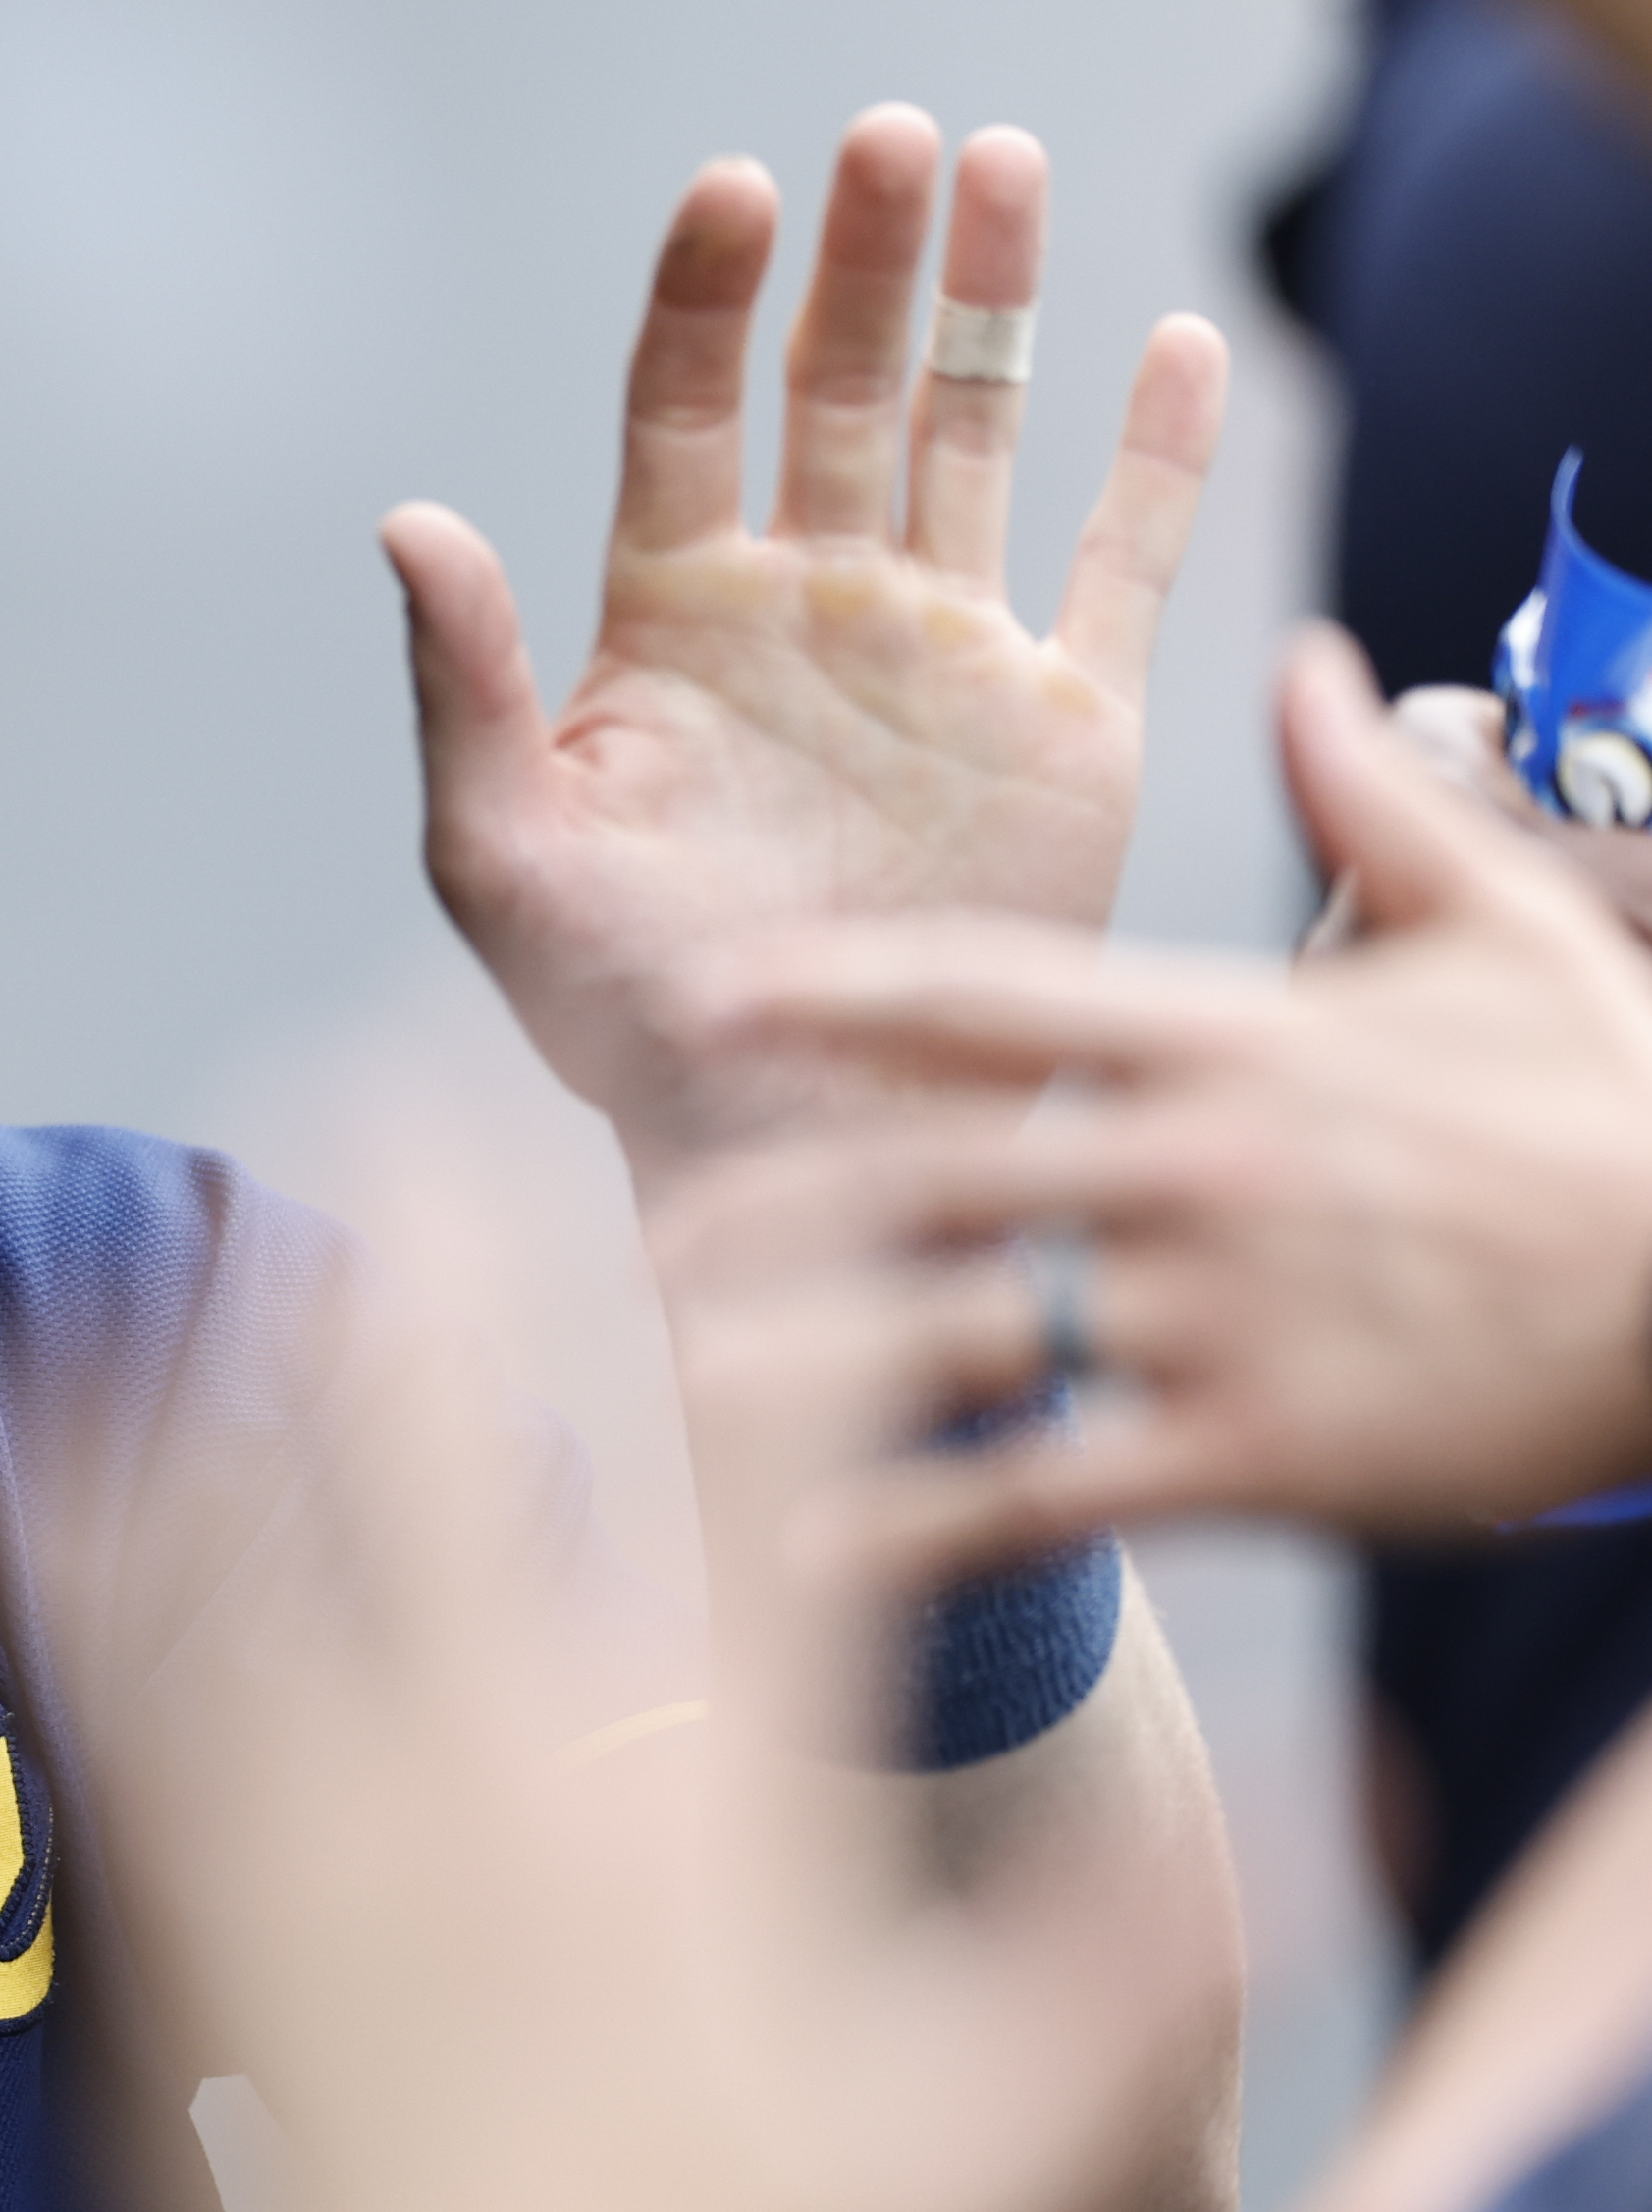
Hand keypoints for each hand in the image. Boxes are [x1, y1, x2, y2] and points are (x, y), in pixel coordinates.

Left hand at [86, 1145, 1212, 2211]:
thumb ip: (1130, 1965)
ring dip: (215, 1337)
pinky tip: (13, 1401)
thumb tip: (1277, 1826)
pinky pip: (104, 1648)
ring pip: (242, 1501)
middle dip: (416, 1225)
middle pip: (444, 1420)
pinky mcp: (179, 1897)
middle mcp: (501, 1766)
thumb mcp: (989, 2146)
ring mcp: (316, 1819)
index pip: (760, 1476)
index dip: (757, 1302)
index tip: (724, 1192)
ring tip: (190, 1194)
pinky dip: (59, 1505)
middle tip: (376, 1071)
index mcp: (713, 1797)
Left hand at [401, 110, 1226, 1182]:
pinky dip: (1157, 456)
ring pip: (974, 431)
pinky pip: (1121, 559)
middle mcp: (810, 604)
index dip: (708, 299)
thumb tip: (407, 519)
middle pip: (840, 385)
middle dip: (868, 259)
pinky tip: (1173, 345)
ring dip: (990, 303)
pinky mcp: (1061, 719)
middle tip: (895, 135)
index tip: (732, 191)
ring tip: (1004, 164)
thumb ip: (461, 683)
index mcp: (673, 616)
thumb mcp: (499, 851)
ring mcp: (941, 648)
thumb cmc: (610, 1013)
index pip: (685, 410)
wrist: (773, 1127)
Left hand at [678, 633, 1651, 1554]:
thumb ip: (1373, 800)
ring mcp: (1227, 1315)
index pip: (990, 998)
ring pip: (962, 1334)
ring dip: (813, 1366)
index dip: (834, 993)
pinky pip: (1050, 1491)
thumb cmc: (1617, 1104)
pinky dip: (924, 1527)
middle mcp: (1203, 1168)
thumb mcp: (1505, 926)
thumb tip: (1309, 655)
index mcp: (1238, 1041)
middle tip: (654, 1233)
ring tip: (697, 1387)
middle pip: (927, 1175)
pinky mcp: (1265, 1452)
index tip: (713, 995)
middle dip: (776, 1208)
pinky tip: (818, 1556)